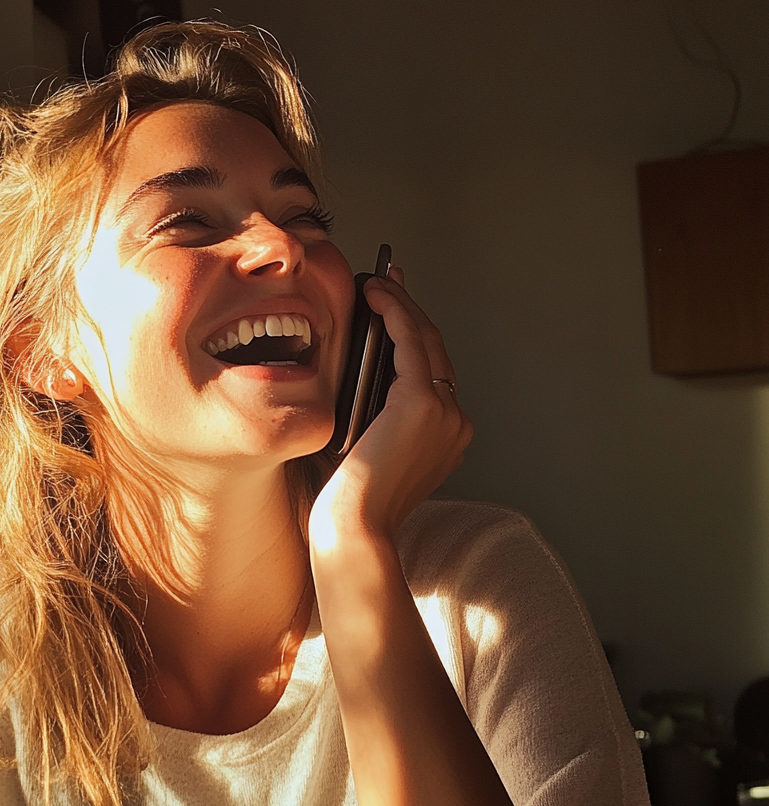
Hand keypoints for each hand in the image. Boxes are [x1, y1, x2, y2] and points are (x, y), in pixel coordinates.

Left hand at [312, 268, 472, 543]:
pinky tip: (374, 295)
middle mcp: (455, 421)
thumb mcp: (366, 448)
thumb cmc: (350, 500)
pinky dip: (394, 311)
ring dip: (401, 303)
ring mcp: (446, 411)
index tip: (393, 304)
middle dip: (410, 307)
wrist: (355, 528)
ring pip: (426, 339)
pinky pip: (410, 340)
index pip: (431, 371)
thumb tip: (353, 373)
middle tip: (388, 278)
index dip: (413, 331)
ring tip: (376, 281)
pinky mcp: (423, 403)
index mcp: (445, 435)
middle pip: (433, 349)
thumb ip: (372, 414)